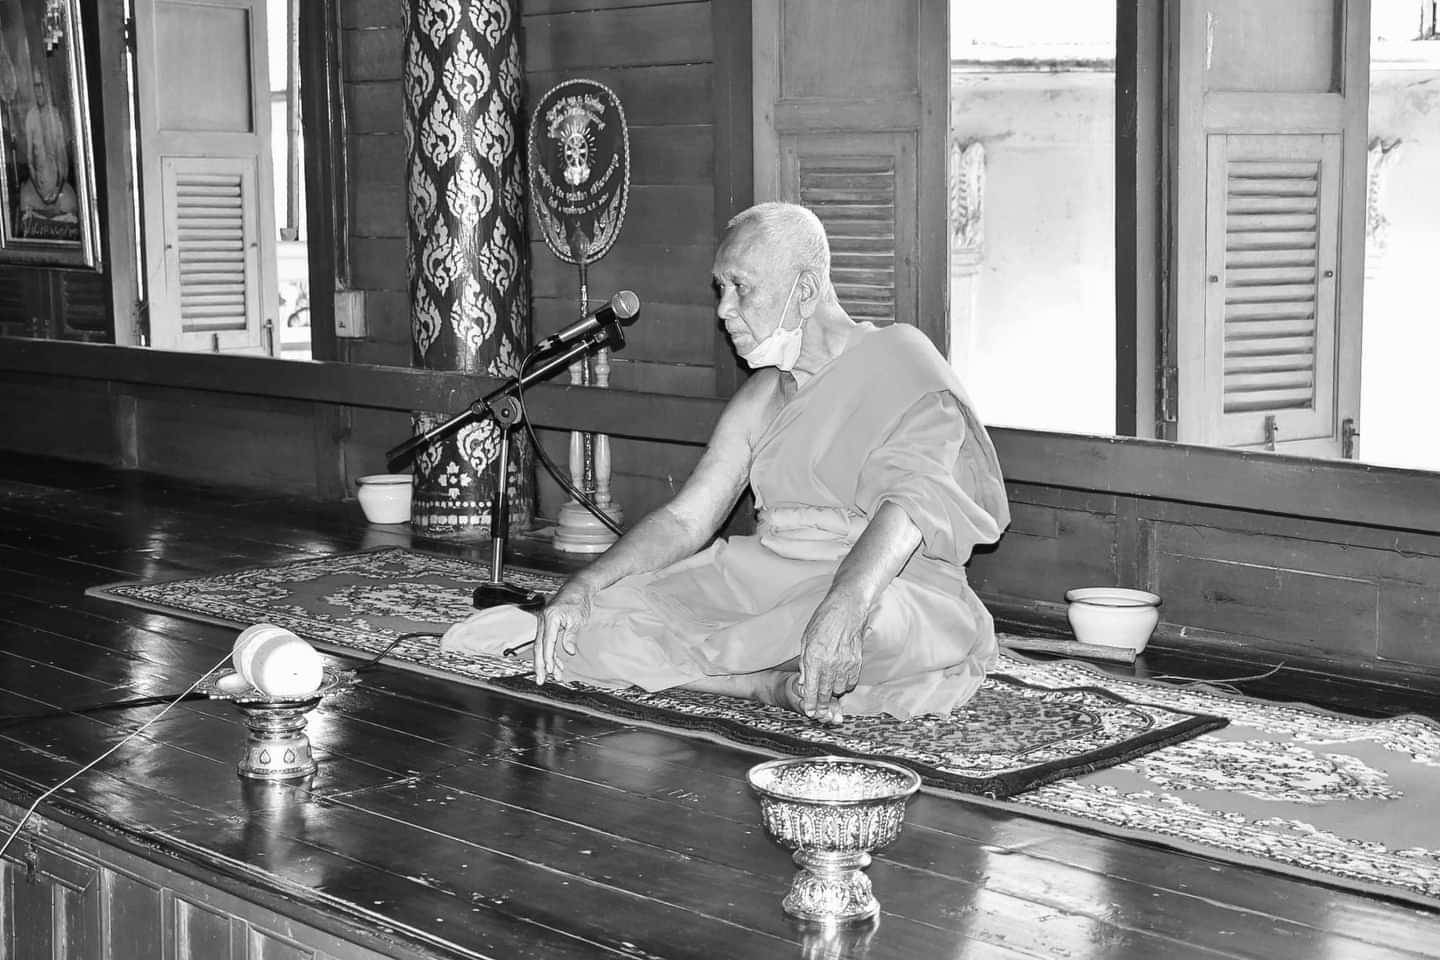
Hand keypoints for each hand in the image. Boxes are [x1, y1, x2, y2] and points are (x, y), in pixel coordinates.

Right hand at [534, 579, 596, 684]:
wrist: (577, 588)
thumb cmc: (578, 601)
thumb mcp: (578, 619)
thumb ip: (571, 635)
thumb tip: (568, 651)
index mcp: (550, 617)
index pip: (546, 642)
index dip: (547, 658)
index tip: (550, 670)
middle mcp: (543, 620)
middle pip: (538, 647)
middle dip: (540, 665)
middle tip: (540, 680)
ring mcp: (544, 623)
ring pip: (541, 647)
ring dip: (547, 662)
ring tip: (554, 676)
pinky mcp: (548, 626)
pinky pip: (546, 643)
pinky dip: (551, 654)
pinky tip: (557, 665)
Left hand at [796, 592, 869, 723]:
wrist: (847, 608)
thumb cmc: (823, 620)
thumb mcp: (806, 640)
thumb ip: (805, 663)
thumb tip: (804, 683)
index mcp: (815, 658)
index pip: (812, 688)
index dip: (811, 703)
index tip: (810, 712)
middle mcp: (830, 663)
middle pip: (826, 693)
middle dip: (822, 705)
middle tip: (819, 713)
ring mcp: (845, 663)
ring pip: (839, 689)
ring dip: (833, 692)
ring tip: (829, 691)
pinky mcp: (857, 661)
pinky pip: (852, 681)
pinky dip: (846, 684)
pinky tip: (840, 681)